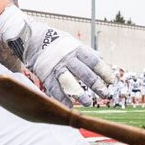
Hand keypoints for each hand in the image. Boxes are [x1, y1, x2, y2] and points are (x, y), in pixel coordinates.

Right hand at [0, 7, 114, 105]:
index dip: (104, 72)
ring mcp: (56, 67)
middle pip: (85, 73)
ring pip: (70, 82)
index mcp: (77, 49)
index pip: (94, 61)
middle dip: (96, 85)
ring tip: (88, 103)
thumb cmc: (57, 43)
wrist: (32, 38)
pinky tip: (70, 106)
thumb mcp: (73, 43)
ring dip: (80, 94)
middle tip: (105, 94)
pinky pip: (55, 89)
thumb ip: (86, 52)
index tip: (112, 81)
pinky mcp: (45, 75)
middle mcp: (68, 58)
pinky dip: (62, 99)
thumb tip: (102, 58)